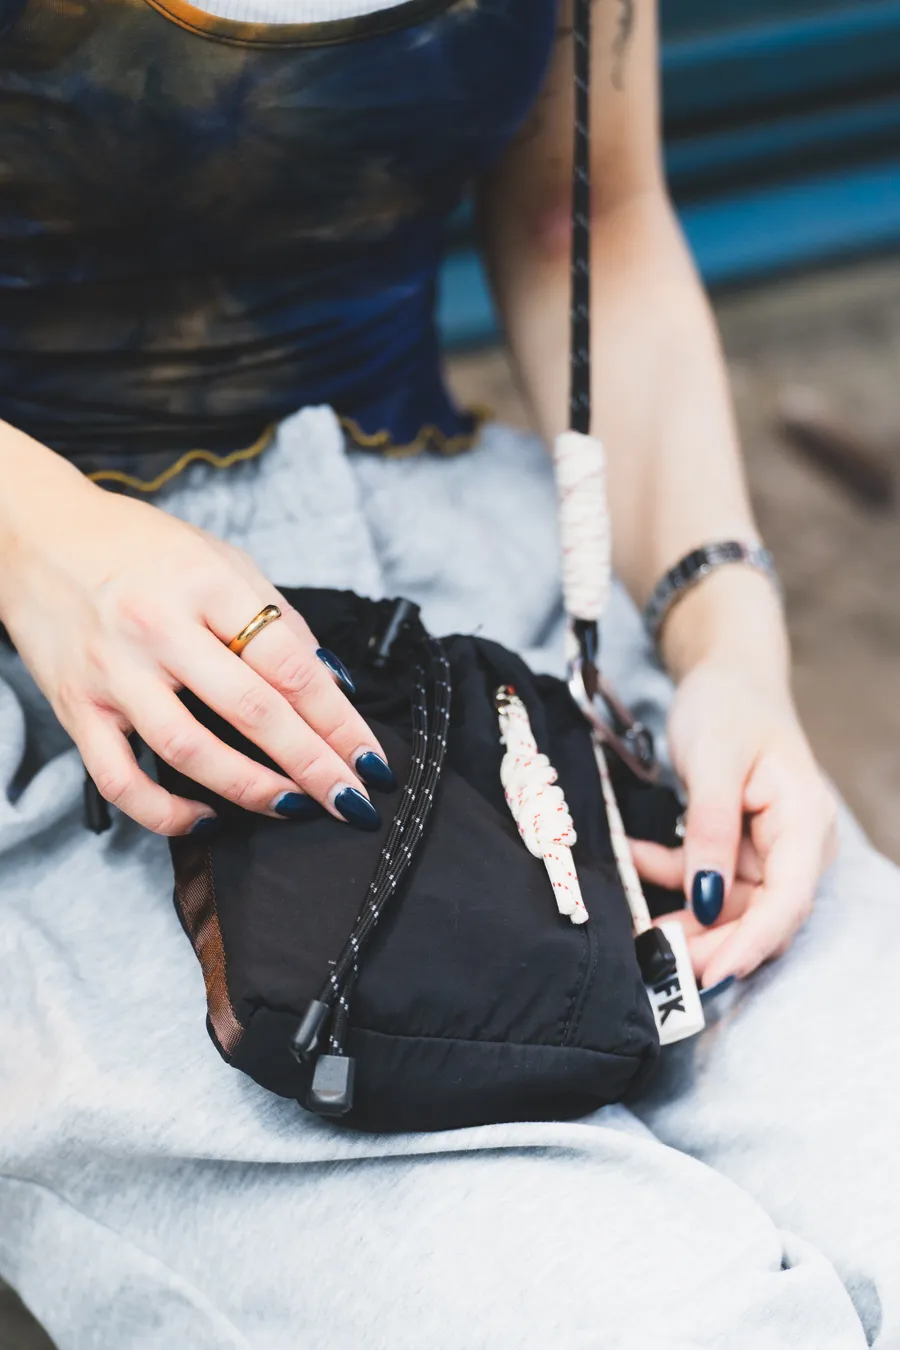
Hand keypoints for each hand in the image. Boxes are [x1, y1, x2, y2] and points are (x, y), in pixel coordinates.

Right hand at [0, 456, 392, 835]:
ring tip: (296, 808)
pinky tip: (208, 817)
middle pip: (253, 710)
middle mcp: (159, 627)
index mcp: (206, 584)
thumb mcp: (222, 559)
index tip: (371, 758)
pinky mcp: (76, 707)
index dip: (338, 718)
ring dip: (252, 790)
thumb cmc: (141, 548)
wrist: (38, 534)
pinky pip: (120, 778)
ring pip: (190, 750)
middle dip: (314, 764)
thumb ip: (279, 618)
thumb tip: (334, 683)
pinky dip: (165, 811)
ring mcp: (114, 671)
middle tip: (353, 800)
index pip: (289, 663)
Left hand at [629, 657, 836, 987]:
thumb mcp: (712, 761)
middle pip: (761, 913)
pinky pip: (707, 879)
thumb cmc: (728, 705)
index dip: (751, 941)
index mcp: (803, 819)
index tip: (709, 971)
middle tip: (658, 960)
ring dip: (685, 917)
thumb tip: (705, 900)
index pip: (789, 899)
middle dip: (712, 942)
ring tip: (638, 924)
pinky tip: (634, 861)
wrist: (726, 675)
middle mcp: (796, 843)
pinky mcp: (741, 846)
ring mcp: (769, 847)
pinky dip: (673, 877)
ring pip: (730, 906)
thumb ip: (711, 830)